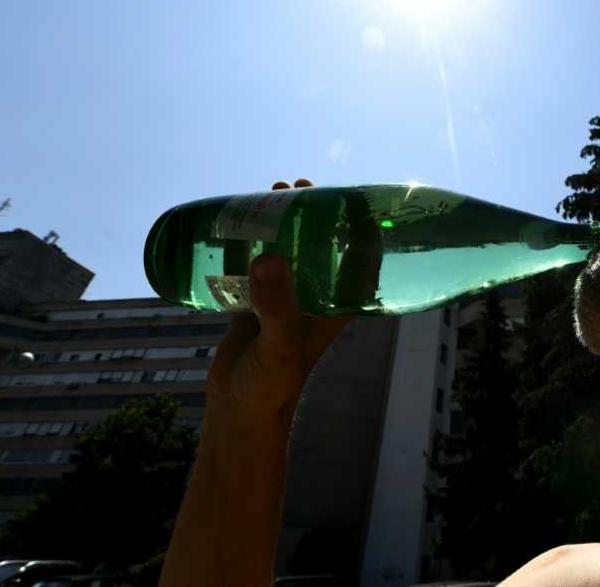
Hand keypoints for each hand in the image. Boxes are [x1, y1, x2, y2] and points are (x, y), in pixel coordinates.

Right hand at [205, 178, 348, 431]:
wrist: (239, 411)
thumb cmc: (272, 384)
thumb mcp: (280, 343)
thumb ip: (276, 305)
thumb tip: (269, 258)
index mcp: (337, 304)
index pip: (360, 256)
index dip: (359, 224)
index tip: (346, 192)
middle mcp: (316, 297)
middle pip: (324, 245)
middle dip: (315, 213)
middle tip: (296, 187)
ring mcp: (287, 298)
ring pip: (291, 249)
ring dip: (284, 221)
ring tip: (271, 193)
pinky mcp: (259, 302)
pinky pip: (260, 263)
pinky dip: (253, 240)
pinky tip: (240, 221)